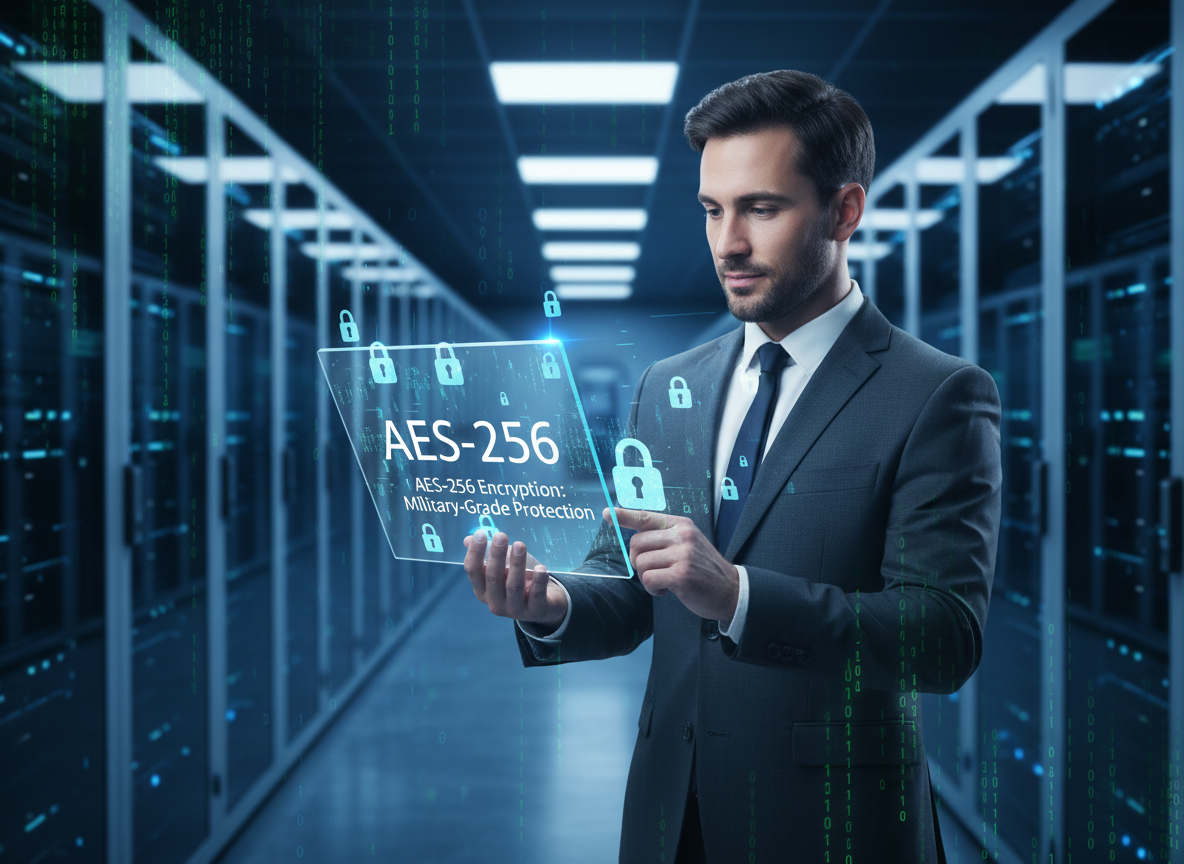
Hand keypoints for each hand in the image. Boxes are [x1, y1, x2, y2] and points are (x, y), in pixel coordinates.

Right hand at [462, 530, 567, 628]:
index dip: (475, 553)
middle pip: (493, 578)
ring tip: (520, 545)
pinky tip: (541, 568)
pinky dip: (538, 582)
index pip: (473, 571)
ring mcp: (515, 609)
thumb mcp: (503, 567)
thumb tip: (468, 539)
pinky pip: (536, 596)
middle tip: (501, 536)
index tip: (480, 534)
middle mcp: (495, 602)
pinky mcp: (535, 611)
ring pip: (514, 586)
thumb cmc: (519, 581)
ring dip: (516, 564)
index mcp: (483, 590)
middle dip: (496, 556)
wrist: (544, 605)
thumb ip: (487, 554)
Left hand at [609, 507, 739, 624]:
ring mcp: (682, 555)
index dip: (624, 516)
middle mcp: (681, 536)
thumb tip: (635, 539)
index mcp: (681, 525)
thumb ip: (665, 538)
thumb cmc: (704, 569)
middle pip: (636, 544)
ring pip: (640, 563)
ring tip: (663, 582)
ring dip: (646, 577)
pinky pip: (648, 579)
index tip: (607, 514)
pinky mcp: (680, 575)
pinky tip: (665, 590)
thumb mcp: (689, 544)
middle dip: (638, 561)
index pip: (646, 517)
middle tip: (653, 571)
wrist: (731, 590)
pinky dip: (652, 588)